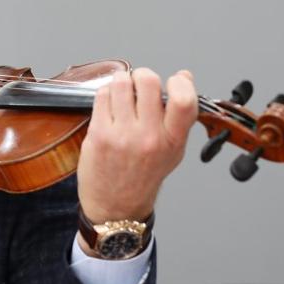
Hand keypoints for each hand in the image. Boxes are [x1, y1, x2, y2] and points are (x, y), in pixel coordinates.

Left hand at [76, 68, 197, 224]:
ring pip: (122, 83)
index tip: (173, 81)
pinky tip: (110, 105)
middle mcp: (149, 137)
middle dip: (143, 77)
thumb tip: (185, 77)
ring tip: (123, 93)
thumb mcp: (174, 151)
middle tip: (140, 86)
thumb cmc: (144, 176)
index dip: (180, 82)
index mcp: (172, 141)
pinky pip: (102, 96)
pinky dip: (106, 94)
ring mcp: (122, 135)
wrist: (116, 206)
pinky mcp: (99, 135)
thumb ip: (181, 116)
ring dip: (122, 81)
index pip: (184, 100)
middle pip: (149, 82)